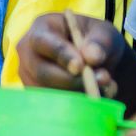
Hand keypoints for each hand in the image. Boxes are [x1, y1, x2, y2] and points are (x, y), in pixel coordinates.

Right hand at [17, 11, 135, 109]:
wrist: (96, 61)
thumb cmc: (96, 41)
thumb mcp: (104, 34)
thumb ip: (100, 42)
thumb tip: (92, 57)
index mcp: (41, 28)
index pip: (43, 42)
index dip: (61, 55)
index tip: (81, 66)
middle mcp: (28, 53)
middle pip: (43, 72)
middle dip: (74, 80)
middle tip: (103, 79)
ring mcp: (29, 78)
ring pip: (50, 93)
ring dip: (81, 93)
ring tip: (108, 85)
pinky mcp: (38, 96)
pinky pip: (55, 106)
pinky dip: (80, 104)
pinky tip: (98, 95)